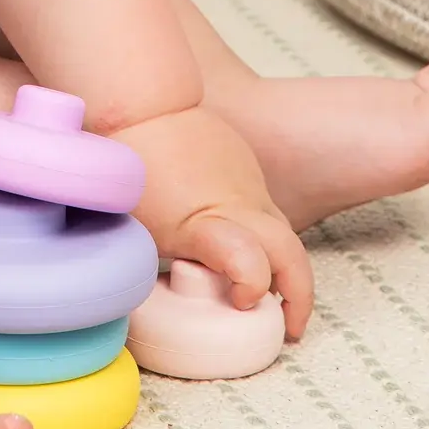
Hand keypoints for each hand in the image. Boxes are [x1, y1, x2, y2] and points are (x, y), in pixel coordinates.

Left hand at [114, 105, 314, 337]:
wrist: (139, 103)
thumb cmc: (129, 169)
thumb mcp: (136, 227)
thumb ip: (158, 264)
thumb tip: (167, 295)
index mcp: (208, 221)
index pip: (248, 261)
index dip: (253, 285)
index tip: (243, 301)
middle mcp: (240, 203)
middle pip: (290, 253)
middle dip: (299, 295)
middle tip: (289, 325)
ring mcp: (249, 182)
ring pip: (281, 229)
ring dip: (284, 264)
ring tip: (272, 295)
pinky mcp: (247, 165)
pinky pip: (263, 204)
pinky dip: (262, 230)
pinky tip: (241, 242)